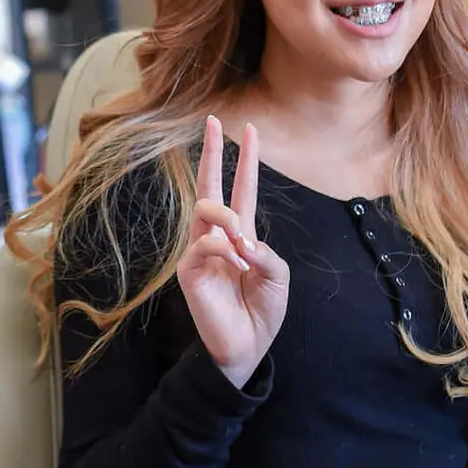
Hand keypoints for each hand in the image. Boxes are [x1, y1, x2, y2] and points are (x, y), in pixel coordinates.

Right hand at [177, 116, 289, 389]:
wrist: (247, 346)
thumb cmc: (262, 310)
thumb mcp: (277, 276)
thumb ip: (264, 251)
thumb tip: (240, 239)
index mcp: (241, 234)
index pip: (241, 188)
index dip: (245, 160)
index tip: (249, 129)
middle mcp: (217, 236)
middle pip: (210, 186)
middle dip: (212, 153)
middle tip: (214, 121)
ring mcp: (200, 250)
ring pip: (206, 208)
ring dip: (229, 218)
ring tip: (242, 244)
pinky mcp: (190, 269)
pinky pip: (205, 243)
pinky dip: (224, 249)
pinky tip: (236, 265)